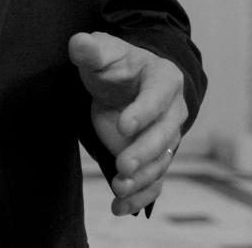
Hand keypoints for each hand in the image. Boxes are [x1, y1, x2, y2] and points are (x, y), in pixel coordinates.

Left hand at [68, 31, 186, 215]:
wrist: (125, 83)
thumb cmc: (115, 64)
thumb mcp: (102, 51)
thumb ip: (90, 49)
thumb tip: (79, 44)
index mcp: (164, 78)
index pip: (158, 96)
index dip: (143, 112)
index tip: (122, 126)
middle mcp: (173, 110)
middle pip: (165, 134)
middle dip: (144, 152)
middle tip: (122, 166)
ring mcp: (167, 136)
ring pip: (162, 161)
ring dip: (142, 178)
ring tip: (119, 189)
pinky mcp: (156, 158)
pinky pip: (155, 181)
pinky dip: (141, 196)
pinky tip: (121, 207)